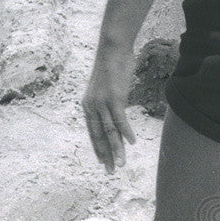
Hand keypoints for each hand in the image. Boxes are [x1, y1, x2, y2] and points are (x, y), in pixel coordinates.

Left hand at [82, 48, 136, 172]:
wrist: (112, 49)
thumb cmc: (112, 67)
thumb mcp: (107, 89)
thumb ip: (109, 102)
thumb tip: (116, 111)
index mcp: (88, 106)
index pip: (92, 132)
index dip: (98, 148)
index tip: (103, 162)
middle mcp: (92, 107)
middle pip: (99, 136)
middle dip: (106, 155)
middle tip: (110, 171)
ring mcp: (102, 103)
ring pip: (109, 132)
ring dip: (116, 150)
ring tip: (121, 164)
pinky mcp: (114, 98)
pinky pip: (120, 119)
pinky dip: (126, 132)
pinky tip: (131, 143)